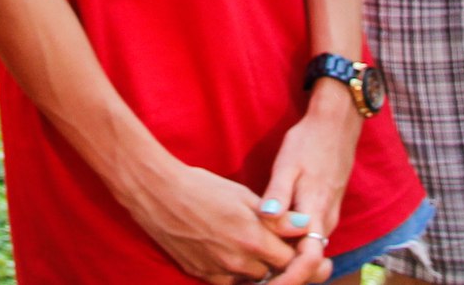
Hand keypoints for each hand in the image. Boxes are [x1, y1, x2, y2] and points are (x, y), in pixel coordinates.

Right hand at [120, 158, 303, 283]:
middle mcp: (238, 262)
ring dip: (258, 270)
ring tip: (254, 249)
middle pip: (273, 274)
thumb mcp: (243, 196)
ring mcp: (218, 271)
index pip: (290, 260)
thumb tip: (305, 226)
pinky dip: (235, 274)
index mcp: (253, 240)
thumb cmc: (202, 187)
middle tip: (275, 246)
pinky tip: (233, 256)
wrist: (158, 193)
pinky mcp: (200, 274)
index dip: (294, 251)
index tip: (293, 242)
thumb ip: (277, 218)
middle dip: (279, 263)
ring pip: (251, 281)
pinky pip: (227, 283)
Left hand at [257, 83, 359, 277]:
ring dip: (288, 264)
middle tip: (257, 282)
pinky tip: (271, 247)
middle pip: (309, 264)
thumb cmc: (309, 142)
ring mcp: (327, 218)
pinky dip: (293, 249)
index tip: (267, 284)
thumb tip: (266, 218)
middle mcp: (326, 223)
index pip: (309, 261)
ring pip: (309, 252)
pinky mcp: (324, 212)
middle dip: (286, 276)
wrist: (335, 125)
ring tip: (259, 270)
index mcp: (317, 213)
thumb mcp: (288, 164)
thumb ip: (278, 194)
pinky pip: (310, 240)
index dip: (290, 277)